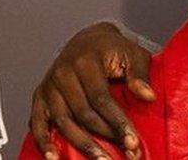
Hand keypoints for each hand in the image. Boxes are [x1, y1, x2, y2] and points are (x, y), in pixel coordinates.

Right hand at [29, 22, 154, 158]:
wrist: (87, 39)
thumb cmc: (113, 48)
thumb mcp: (132, 53)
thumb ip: (140, 74)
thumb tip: (148, 96)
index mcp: (85, 62)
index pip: (101, 99)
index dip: (117, 122)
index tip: (133, 141)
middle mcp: (63, 74)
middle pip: (83, 114)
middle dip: (105, 137)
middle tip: (126, 154)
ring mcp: (49, 86)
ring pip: (63, 123)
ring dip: (82, 145)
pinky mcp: (40, 96)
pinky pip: (38, 123)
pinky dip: (44, 142)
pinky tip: (54, 158)